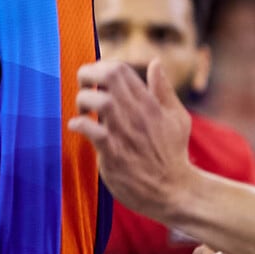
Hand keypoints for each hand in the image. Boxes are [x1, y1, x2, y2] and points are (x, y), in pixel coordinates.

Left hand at [68, 60, 196, 220]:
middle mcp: (137, 114)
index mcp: (150, 103)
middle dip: (87, 75)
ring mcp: (125, 133)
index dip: (100, 67)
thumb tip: (156, 63)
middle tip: (84, 88)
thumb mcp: (177, 117)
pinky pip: (91, 130)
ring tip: (83, 110)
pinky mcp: (114, 154)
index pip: (120, 69)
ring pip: (100, 100)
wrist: (174, 190)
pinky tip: (78, 127)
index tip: (95, 80)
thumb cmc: (173, 153)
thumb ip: (164, 90)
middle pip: (109, 76)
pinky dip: (79, 124)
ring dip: (83, 100)